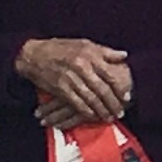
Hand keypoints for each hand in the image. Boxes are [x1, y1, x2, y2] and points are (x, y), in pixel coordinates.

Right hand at [18, 36, 132, 125]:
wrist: (33, 54)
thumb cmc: (61, 48)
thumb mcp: (84, 44)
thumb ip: (105, 52)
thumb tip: (124, 55)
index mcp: (90, 55)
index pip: (110, 75)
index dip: (120, 88)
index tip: (128, 96)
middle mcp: (82, 67)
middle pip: (102, 89)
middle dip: (113, 103)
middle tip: (120, 111)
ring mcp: (70, 78)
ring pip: (91, 98)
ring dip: (101, 110)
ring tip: (109, 117)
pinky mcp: (60, 88)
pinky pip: (77, 103)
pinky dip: (86, 111)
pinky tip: (93, 116)